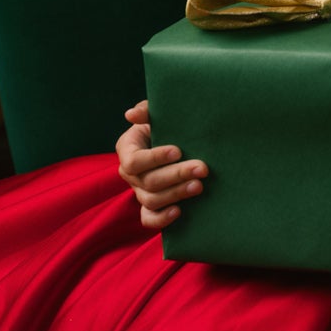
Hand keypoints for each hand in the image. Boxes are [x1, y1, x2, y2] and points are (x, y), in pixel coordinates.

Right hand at [116, 99, 209, 230]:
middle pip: (148, 182)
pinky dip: (161, 219)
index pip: (134, 161)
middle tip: (202, 169)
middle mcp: (130, 174)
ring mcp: (139, 192)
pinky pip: (149, 219)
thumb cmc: (167, 123)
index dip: (154, 158)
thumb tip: (131, 114)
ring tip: (199, 186)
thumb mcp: (157, 114)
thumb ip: (147, 111)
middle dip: (177, 175)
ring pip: (151, 200)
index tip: (178, 150)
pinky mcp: (150, 206)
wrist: (180, 140)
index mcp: (127, 149)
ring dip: (176, 194)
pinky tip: (179, 211)